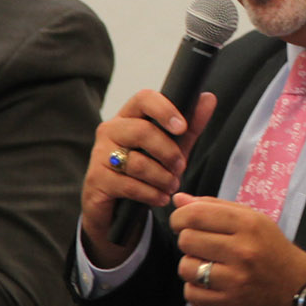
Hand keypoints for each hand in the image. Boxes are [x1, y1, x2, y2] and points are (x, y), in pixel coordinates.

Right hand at [81, 89, 217, 257]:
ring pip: (137, 162)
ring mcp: (100, 155)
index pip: (143, 99)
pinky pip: (129, 185)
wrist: (115, 207)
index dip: (164, 110)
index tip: (182, 127)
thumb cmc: (145, 172)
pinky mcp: (97, 179)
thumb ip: (190, 127)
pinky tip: (160, 198)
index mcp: (128, 117)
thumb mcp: (172, 149)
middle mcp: (110, 130)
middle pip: (142, 131)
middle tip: (181, 168)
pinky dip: (151, 194)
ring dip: (162, 178)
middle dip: (168, 152)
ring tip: (171, 186)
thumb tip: (209, 98)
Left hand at [168, 193, 305, 305]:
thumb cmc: (270, 249)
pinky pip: (191, 293)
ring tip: (207, 266)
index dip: (179, 218)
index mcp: (247, 224)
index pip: (195, 215)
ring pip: (186, 267)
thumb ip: (214, 207)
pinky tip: (211, 284)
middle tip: (202, 246)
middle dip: (188, 241)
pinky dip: (196, 289)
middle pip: (186, 240)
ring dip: (191, 266)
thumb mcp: (251, 220)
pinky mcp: (230, 303)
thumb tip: (178, 200)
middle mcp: (242, 250)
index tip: (182, 223)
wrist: (297, 288)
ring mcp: (236, 279)